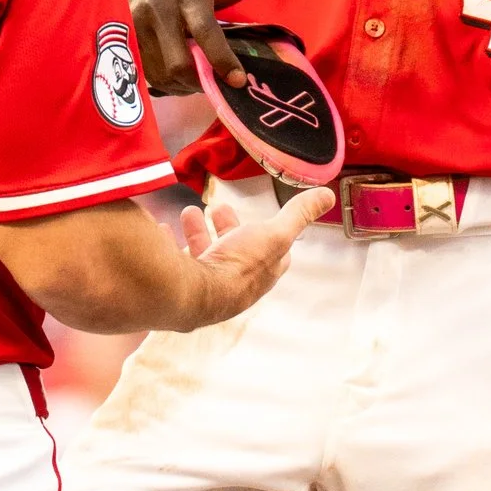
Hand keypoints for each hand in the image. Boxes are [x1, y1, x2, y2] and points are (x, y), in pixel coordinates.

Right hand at [127, 0, 312, 93]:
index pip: (205, 31)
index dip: (222, 60)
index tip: (240, 81)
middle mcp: (157, 4)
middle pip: (179, 62)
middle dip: (201, 79)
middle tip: (219, 83)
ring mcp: (134, 20)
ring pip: (160, 72)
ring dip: (183, 85)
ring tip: (200, 79)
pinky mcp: (121, 34)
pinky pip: (144, 72)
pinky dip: (165, 82)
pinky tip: (179, 75)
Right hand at [173, 187, 333, 328]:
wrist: (192, 294)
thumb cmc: (238, 267)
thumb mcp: (275, 234)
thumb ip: (298, 215)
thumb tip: (327, 197)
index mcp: (259, 275)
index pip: (271, 257)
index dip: (269, 238)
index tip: (261, 220)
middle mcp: (233, 284)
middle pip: (233, 253)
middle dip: (228, 229)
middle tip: (219, 209)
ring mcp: (204, 285)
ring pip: (203, 256)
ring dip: (198, 233)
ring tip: (189, 213)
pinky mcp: (178, 283)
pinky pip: (173, 260)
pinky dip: (169, 242)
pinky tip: (164, 230)